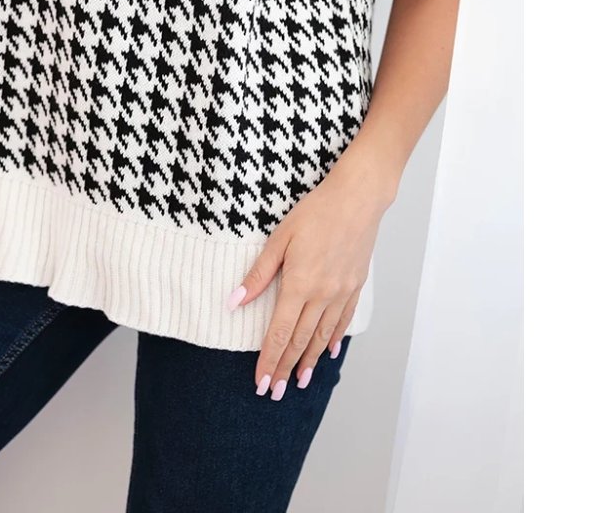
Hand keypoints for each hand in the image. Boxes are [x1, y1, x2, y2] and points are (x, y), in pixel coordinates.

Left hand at [228, 150, 396, 399]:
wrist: (357, 199)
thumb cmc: (316, 212)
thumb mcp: (279, 238)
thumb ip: (258, 274)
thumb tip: (234, 302)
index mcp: (300, 284)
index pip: (279, 333)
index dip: (269, 360)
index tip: (260, 382)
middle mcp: (322, 295)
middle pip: (299, 341)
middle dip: (285, 369)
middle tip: (274, 393)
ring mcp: (341, 293)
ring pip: (321, 336)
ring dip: (308, 361)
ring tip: (299, 382)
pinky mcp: (355, 286)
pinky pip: (341, 321)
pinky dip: (332, 340)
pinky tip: (326, 352)